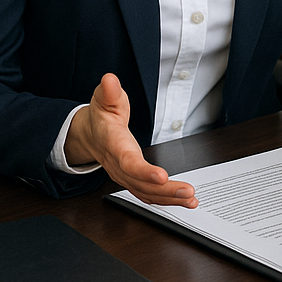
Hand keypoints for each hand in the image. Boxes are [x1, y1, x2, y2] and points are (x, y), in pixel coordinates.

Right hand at [65, 73, 197, 207]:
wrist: (89, 135)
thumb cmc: (100, 117)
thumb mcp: (104, 99)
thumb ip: (109, 92)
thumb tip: (110, 79)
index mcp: (114, 146)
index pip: (128, 162)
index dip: (144, 171)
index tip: (162, 176)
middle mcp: (119, 166)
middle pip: (141, 184)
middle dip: (166, 190)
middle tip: (189, 193)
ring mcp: (125, 176)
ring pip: (147, 193)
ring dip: (170, 199)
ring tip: (192, 200)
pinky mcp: (132, 181)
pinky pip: (149, 195)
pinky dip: (167, 200)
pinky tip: (185, 201)